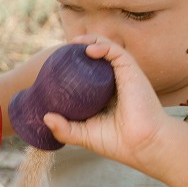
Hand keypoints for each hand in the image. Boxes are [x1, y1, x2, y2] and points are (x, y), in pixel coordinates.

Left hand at [43, 38, 168, 170]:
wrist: (141, 145)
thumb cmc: (117, 142)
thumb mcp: (83, 135)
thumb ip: (64, 129)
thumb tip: (45, 116)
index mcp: (105, 94)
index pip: (89, 72)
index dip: (74, 65)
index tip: (58, 65)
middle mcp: (115, 82)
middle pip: (97, 57)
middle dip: (80, 49)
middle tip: (63, 51)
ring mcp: (124, 75)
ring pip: (106, 48)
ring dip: (89, 41)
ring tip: (73, 43)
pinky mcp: (132, 71)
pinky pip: (116, 51)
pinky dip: (102, 46)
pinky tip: (88, 50)